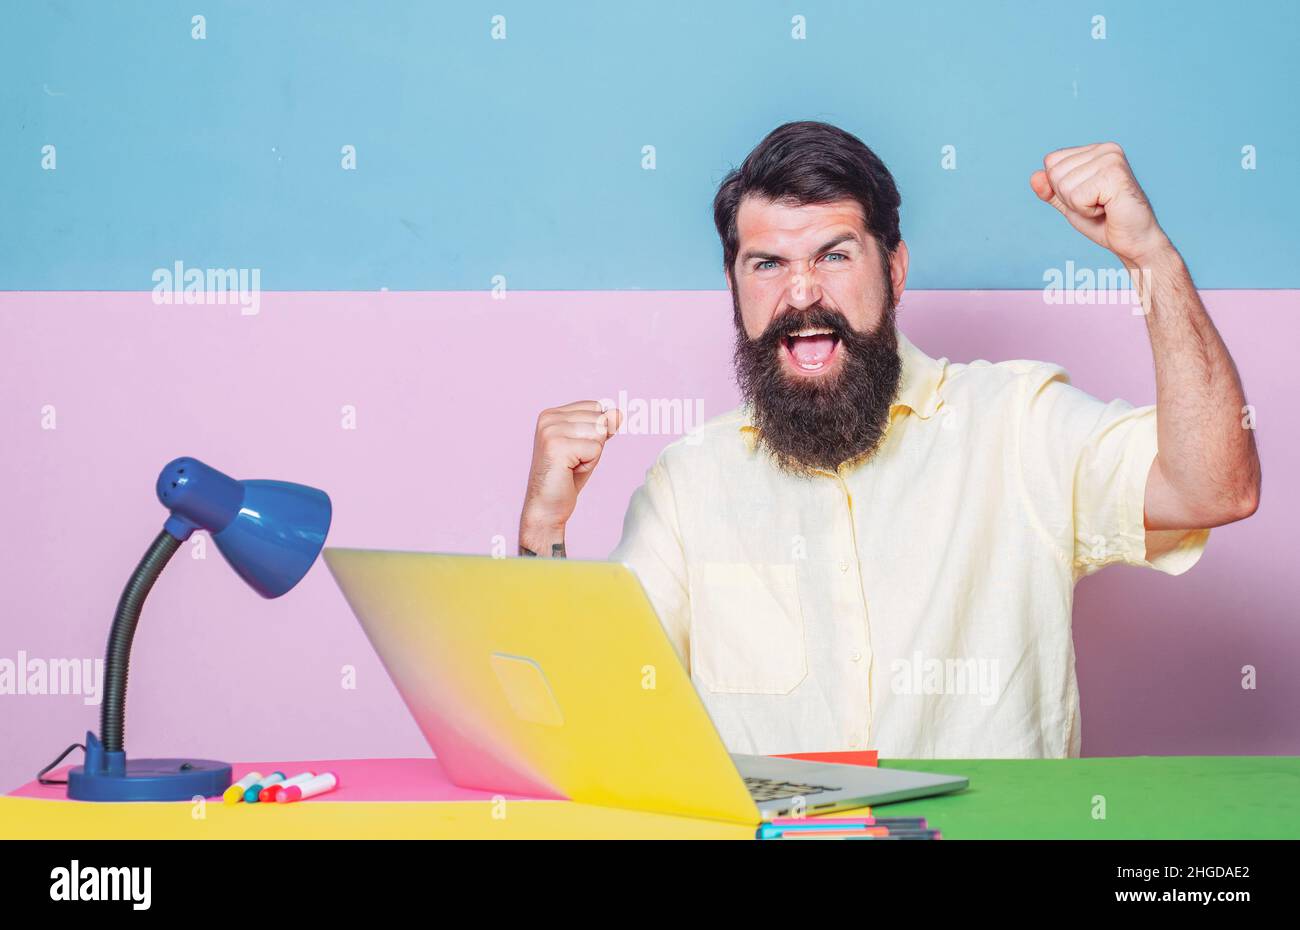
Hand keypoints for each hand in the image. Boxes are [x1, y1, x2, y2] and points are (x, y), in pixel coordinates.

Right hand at [519, 401, 622, 551]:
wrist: (547, 507)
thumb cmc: (567, 477)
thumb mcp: (589, 445)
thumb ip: (603, 426)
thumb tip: (619, 413)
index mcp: (552, 413)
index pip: (595, 407)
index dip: (595, 432)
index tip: (576, 450)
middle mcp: (548, 417)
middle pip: (599, 419)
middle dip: (595, 444)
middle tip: (573, 461)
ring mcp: (551, 430)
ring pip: (599, 433)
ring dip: (592, 455)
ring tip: (572, 466)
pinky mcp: (557, 446)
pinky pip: (595, 449)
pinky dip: (589, 464)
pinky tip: (570, 471)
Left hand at [1030, 142, 1171, 265]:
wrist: (1132, 241)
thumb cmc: (1105, 222)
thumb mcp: (1070, 204)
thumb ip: (1051, 191)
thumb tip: (1034, 176)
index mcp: (1095, 150)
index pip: (1051, 162)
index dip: (1060, 188)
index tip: (1086, 197)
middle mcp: (1105, 149)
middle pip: (1054, 173)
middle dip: (1068, 198)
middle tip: (1096, 204)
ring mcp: (1111, 159)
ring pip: (1064, 186)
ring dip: (1079, 206)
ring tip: (1103, 206)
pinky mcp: (1114, 175)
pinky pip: (1077, 197)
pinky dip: (1087, 211)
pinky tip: (1108, 209)